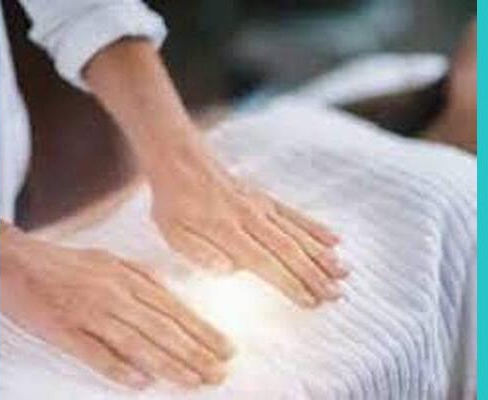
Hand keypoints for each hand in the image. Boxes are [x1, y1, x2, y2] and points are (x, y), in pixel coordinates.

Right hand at [0, 223, 232, 388]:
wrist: (19, 261)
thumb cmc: (69, 263)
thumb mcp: (113, 260)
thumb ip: (144, 278)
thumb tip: (173, 297)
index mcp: (128, 278)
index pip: (174, 310)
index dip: (202, 331)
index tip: (226, 349)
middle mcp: (115, 294)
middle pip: (162, 328)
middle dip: (196, 353)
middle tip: (219, 373)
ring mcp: (90, 313)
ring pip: (137, 342)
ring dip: (168, 364)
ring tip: (195, 381)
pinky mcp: (63, 330)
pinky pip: (94, 353)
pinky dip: (118, 368)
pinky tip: (141, 383)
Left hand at [150, 138, 347, 307]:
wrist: (180, 159)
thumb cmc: (173, 200)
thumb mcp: (172, 231)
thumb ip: (200, 253)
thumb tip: (229, 270)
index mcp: (226, 230)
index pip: (264, 262)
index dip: (290, 283)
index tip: (311, 301)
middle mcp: (250, 217)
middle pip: (289, 250)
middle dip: (314, 275)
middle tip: (336, 295)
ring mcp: (261, 206)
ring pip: (297, 232)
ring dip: (321, 254)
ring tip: (343, 272)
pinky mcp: (265, 198)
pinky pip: (294, 213)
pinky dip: (315, 227)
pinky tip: (334, 239)